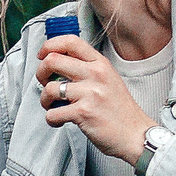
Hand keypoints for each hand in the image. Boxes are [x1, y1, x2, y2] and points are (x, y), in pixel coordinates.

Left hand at [35, 36, 153, 164]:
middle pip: (52, 60)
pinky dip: (52, 119)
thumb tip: (57, 63)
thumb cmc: (119, 110)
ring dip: (44, 100)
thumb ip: (87, 69)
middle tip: (44, 83)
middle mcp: (95, 74)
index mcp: (100, 63)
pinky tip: (61, 121)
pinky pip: (52, 113)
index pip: (70, 41)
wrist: (135, 134)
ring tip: (53, 106)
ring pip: (49, 88)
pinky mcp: (83, 113)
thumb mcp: (108, 79)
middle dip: (40, 73)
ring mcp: (90, 93)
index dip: (49, 46)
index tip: (42, 55)